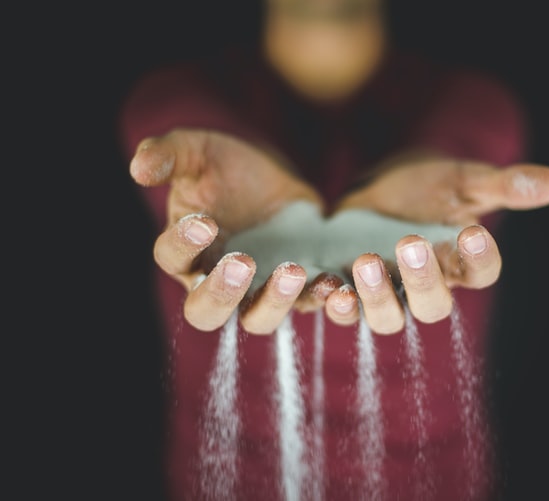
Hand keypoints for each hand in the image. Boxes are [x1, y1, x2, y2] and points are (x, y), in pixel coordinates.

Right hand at [130, 127, 325, 332]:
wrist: (274, 180)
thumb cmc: (225, 168)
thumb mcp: (198, 151)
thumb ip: (169, 154)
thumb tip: (138, 168)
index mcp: (184, 251)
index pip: (172, 259)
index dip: (183, 244)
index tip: (204, 220)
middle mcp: (215, 282)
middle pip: (205, 312)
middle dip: (221, 294)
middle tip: (242, 262)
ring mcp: (257, 291)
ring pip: (257, 319)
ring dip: (274, 302)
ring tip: (294, 271)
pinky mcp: (297, 290)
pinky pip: (306, 305)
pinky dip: (319, 297)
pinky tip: (331, 281)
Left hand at [325, 158, 548, 332]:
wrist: (380, 190)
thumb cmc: (428, 187)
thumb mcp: (462, 180)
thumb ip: (502, 186)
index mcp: (461, 264)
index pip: (481, 273)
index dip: (479, 259)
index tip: (472, 231)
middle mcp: (425, 288)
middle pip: (433, 306)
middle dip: (423, 279)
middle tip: (411, 244)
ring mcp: (385, 293)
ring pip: (386, 317)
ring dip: (375, 297)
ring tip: (365, 262)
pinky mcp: (348, 289)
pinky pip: (343, 309)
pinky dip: (333, 301)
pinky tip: (326, 286)